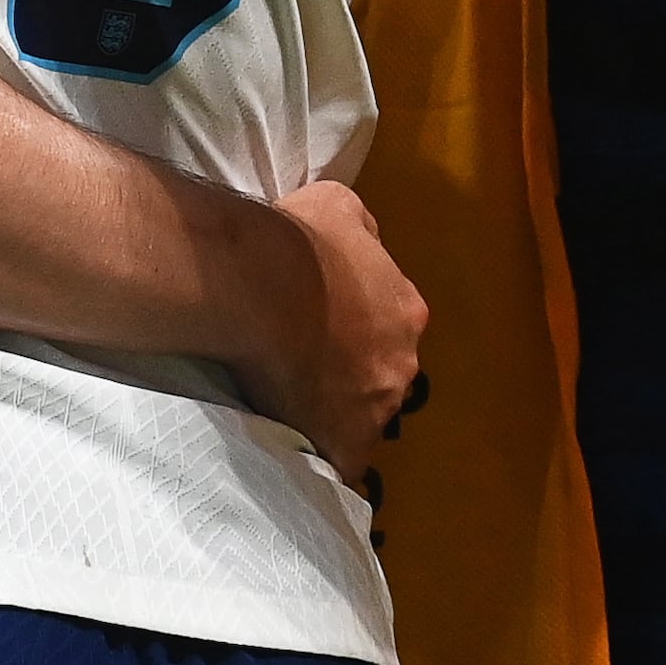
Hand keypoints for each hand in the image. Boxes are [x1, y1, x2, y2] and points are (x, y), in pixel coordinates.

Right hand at [245, 178, 427, 457]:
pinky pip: (338, 458)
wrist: (260, 284)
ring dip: (335, 413)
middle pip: (380, 375)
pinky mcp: (347, 444)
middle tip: (303, 364)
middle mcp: (403, 363)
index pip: (390, 327)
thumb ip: (361, 232)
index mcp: (405, 310)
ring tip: (289, 402)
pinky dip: (319, 452)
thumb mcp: (339, 206)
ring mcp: (377, 409)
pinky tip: (291, 441)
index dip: (357, 329)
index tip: (323, 327)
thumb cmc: (298, 241)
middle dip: (350, 373)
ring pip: (361, 418)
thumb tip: (363, 243)